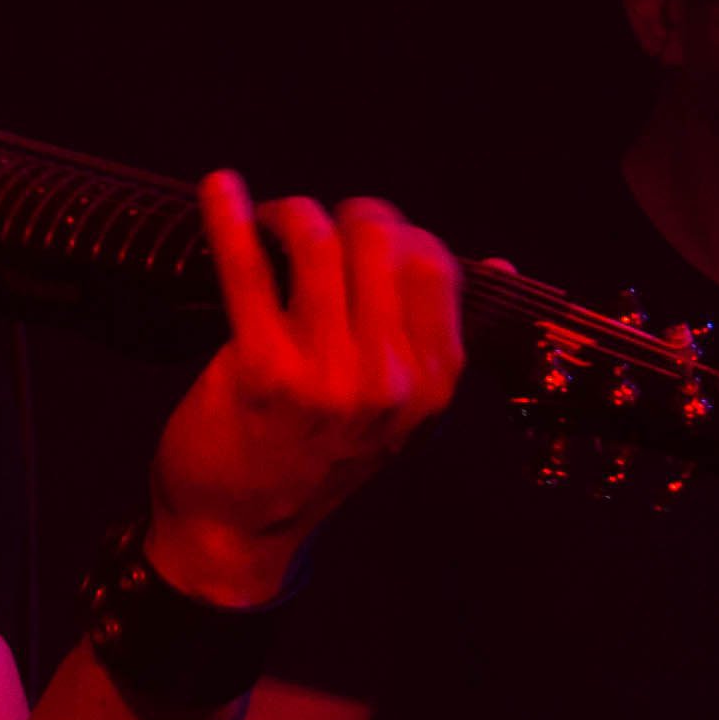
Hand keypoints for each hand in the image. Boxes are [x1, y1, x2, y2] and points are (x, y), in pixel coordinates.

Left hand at [146, 178, 463, 602]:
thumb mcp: (394, 411)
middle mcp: (391, 377)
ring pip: (318, 242)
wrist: (239, 530)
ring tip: (267, 220)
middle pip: (378, 240)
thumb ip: (432, 338)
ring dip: (288, 213)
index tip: (356, 235)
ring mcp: (329, 375)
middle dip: (340, 214)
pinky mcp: (262, 370)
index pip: (434, 261)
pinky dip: (230, 218)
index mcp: (433, 380)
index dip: (393, 232)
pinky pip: (248, 269)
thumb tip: (499, 262)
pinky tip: (219, 189)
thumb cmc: (309, 459)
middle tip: (304, 225)